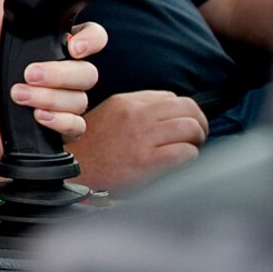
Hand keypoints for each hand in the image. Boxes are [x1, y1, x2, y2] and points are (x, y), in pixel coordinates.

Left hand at [0, 0, 104, 163]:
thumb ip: (6, 2)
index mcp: (47, 47)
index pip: (90, 38)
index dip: (91, 40)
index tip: (73, 46)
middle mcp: (58, 74)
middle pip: (88, 71)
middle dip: (59, 74)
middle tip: (28, 74)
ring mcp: (58, 101)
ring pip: (81, 99)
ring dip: (50, 98)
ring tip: (19, 96)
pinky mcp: (54, 128)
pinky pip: (76, 126)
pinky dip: (60, 122)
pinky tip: (38, 117)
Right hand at [67, 90, 206, 190]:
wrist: (73, 174)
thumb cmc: (90, 150)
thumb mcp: (108, 117)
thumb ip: (135, 111)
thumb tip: (166, 116)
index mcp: (126, 103)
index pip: (170, 97)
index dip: (181, 112)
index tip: (180, 125)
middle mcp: (136, 115)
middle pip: (187, 108)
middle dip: (198, 122)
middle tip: (196, 136)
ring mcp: (143, 137)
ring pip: (191, 127)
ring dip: (197, 140)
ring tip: (190, 149)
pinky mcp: (148, 161)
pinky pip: (186, 152)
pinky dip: (191, 157)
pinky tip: (181, 163)